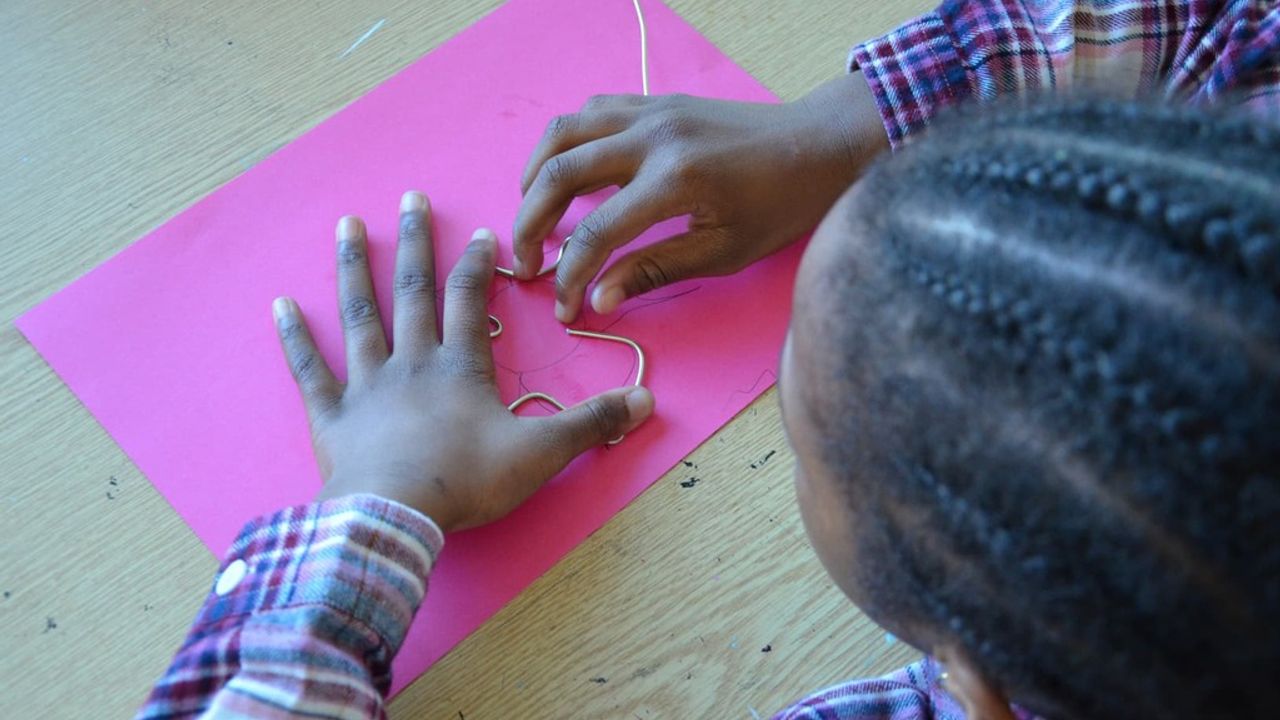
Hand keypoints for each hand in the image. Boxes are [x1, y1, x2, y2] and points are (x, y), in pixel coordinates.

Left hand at [273, 191, 654, 531]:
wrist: (396, 516)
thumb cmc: (468, 481)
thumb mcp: (542, 453)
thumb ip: (592, 424)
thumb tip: (648, 401)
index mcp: (459, 367)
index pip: (469, 301)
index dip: (478, 266)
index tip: (483, 234)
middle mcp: (411, 363)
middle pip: (412, 290)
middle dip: (414, 242)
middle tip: (410, 198)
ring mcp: (366, 385)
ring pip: (360, 315)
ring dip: (353, 268)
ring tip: (346, 225)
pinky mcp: (332, 416)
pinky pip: (311, 370)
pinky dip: (295, 338)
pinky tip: (281, 306)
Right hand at [513, 73, 888, 322]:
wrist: (819, 145)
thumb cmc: (781, 205)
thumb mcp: (724, 251)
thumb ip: (655, 271)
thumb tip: (599, 300)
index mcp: (674, 180)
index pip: (598, 234)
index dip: (570, 276)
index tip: (564, 307)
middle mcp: (653, 137)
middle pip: (560, 174)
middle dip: (530, 224)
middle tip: (525, 263)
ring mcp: (650, 111)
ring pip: (564, 133)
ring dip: (535, 175)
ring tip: (530, 216)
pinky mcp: (654, 101)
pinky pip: (590, 113)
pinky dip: (565, 144)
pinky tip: (563, 173)